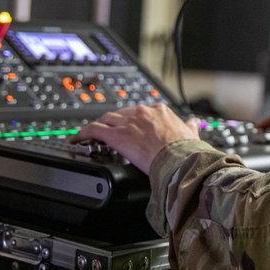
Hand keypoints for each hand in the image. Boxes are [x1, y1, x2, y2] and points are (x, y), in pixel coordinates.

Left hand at [73, 104, 198, 172]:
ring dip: (97, 126)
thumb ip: (190, 126)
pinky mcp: (117, 135)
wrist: (178, 159)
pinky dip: (83, 133)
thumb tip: (193, 123)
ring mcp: (128, 122)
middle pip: (120, 113)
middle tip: (108, 131)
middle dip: (114, 122)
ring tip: (89, 134)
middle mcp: (142, 112)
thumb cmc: (185, 150)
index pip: (140, 111)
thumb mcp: (191, 134)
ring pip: (106, 119)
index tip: (129, 126)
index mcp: (159, 110)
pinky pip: (94, 130)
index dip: (132, 119)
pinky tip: (77, 139)